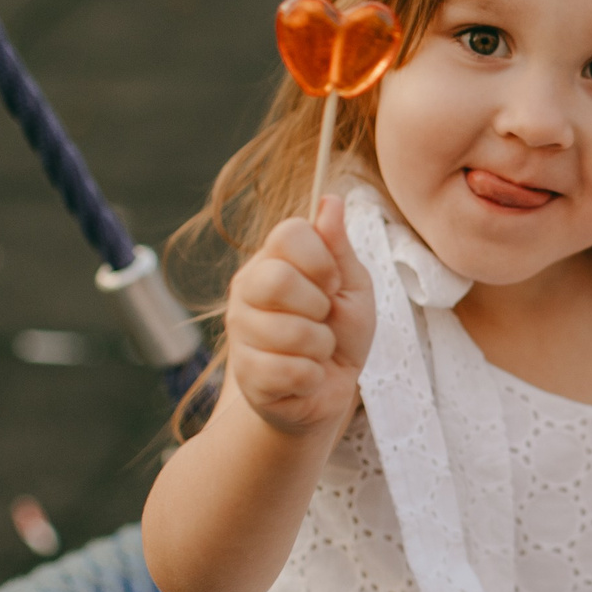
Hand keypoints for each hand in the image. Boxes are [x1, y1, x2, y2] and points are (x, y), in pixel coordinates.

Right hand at [225, 195, 373, 436]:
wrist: (329, 390)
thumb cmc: (341, 332)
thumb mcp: (351, 285)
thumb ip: (338, 246)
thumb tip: (331, 200)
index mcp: (272, 260)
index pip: (288, 232)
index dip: (321, 259)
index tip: (332, 283)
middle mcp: (246, 291)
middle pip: (277, 279)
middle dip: (318, 305)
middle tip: (322, 318)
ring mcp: (240, 333)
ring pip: (290, 332)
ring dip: (321, 347)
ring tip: (316, 351)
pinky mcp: (246, 375)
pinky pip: (291, 371)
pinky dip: (313, 377)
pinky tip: (306, 376)